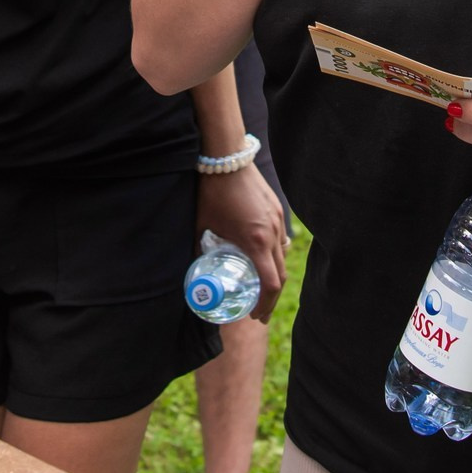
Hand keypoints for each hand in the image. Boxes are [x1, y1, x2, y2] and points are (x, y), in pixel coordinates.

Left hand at [196, 161, 287, 319]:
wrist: (227, 157)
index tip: (255, 315)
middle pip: (281, 275)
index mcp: (256, 242)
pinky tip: (262, 258)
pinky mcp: (277, 209)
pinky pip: (281, 240)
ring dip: (274, 276)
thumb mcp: (201, 225)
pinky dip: (274, 256)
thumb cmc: (211, 191)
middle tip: (258, 311)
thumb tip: (189, 268)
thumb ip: (196, 248)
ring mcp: (278, 220)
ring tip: (260, 288)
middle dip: (270, 297)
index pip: (270, 284)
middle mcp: (272, 233)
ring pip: (282, 257)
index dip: (265, 304)